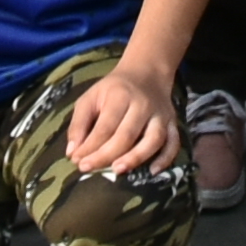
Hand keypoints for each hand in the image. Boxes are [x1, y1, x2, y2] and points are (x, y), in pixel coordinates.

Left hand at [64, 54, 183, 178]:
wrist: (147, 74)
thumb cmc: (113, 90)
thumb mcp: (90, 98)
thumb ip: (79, 124)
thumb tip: (72, 153)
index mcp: (120, 96)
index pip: (105, 126)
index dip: (90, 146)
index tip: (77, 161)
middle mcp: (143, 105)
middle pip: (127, 134)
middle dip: (106, 155)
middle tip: (88, 169)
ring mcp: (161, 115)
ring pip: (153, 140)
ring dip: (136, 157)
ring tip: (117, 171)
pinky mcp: (172, 123)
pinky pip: (173, 143)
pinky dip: (166, 158)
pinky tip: (153, 172)